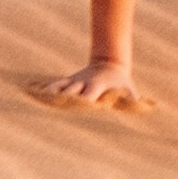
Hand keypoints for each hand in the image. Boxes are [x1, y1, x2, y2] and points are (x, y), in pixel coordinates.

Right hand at [29, 61, 154, 111]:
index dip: (83, 104)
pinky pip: (54, 86)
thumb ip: (133, 100)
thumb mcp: (130, 90)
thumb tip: (147, 109)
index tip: (76, 113)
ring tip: (32, 106)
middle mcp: (83, 83)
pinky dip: (44, 91)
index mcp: (98, 86)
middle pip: (70, 93)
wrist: (110, 63)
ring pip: (59, 88)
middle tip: (49, 115)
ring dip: (49, 97)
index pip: (88, 96)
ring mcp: (74, 82)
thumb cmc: (122, 83)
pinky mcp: (68, 82)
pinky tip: (29, 96)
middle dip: (62, 102)